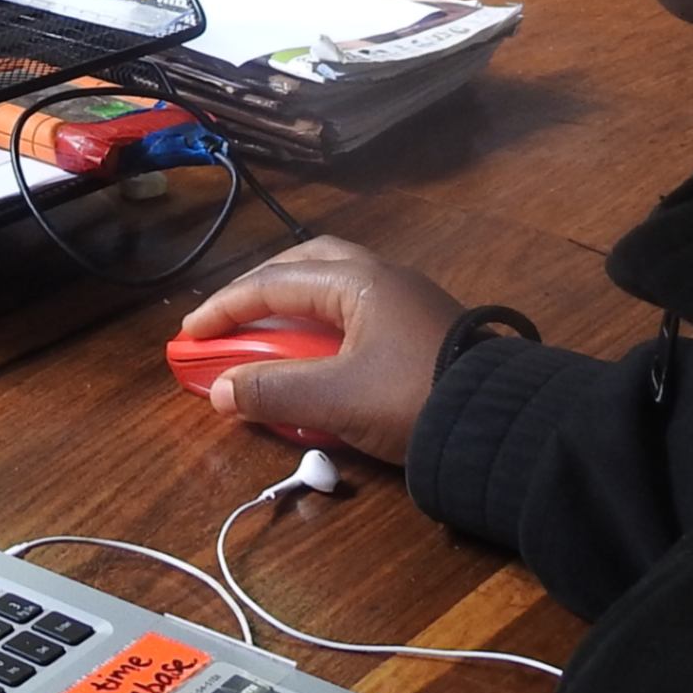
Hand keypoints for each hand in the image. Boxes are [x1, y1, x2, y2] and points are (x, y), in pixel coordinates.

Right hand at [177, 237, 466, 465]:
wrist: (502, 425)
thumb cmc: (414, 399)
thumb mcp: (336, 399)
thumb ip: (273, 392)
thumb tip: (218, 391)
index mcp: (357, 281)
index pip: (273, 283)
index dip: (225, 308)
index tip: (189, 335)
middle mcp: (381, 277)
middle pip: (305, 267)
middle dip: (261, 291)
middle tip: (230, 322)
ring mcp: (404, 301)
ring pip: (333, 288)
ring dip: (293, 309)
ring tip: (266, 337)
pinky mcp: (419, 330)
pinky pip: (354, 313)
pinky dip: (321, 328)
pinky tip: (315, 355)